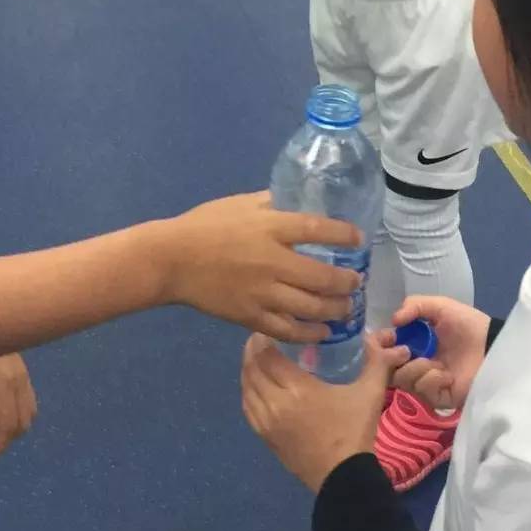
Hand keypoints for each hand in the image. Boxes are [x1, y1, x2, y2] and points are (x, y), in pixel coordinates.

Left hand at [0, 353, 37, 465]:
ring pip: (29, 411)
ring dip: (10, 428)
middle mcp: (20, 378)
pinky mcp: (20, 366)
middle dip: (4, 441)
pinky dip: (15, 414)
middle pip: (23, 422)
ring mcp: (23, 371)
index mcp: (5, 382)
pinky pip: (27, 398)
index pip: (8, 425)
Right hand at [159, 191, 361, 341]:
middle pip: (323, 277)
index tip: (358, 239)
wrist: (172, 260)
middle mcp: (273, 262)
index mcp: (271, 228)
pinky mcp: (251, 316)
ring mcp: (263, 293)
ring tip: (346, 307)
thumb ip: (270, 201)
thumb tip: (297, 198)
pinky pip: (289, 329)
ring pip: (311, 307)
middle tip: (356, 282)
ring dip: (336, 308)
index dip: (344, 235)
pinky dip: (311, 332)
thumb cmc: (205, 225)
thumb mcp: (240, 203)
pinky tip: (323, 331)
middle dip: (347, 282)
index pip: (318, 229)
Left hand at [241, 332, 392, 492]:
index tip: (272, 327)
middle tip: (265, 337)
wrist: (344, 478)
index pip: (266, 354)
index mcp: (297, 389)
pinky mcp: (264, 436)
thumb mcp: (369, 394)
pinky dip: (248, 390)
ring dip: (249, 368)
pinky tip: (258, 384)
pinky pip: (247, 406)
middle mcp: (275, 402)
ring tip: (260, 357)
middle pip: (252, 367)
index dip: (264, 337)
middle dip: (254, 348)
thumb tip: (379, 338)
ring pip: (246, 386)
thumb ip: (376, 362)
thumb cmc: (354, 432)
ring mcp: (266, 421)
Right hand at [388, 295, 491, 411]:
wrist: (491, 345)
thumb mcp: (441, 307)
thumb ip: (415, 305)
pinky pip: (424, 391)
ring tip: (435, 363)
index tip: (390, 338)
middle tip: (409, 351)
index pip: (389, 352)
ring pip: (405, 382)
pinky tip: (447, 374)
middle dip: (396, 360)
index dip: (384, 347)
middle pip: (391, 370)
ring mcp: (428, 383)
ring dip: (417, 369)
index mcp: (416, 345)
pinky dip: (433, 380)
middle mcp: (418, 365)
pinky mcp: (440, 398)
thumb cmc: (467, 325)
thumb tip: (393, 320)